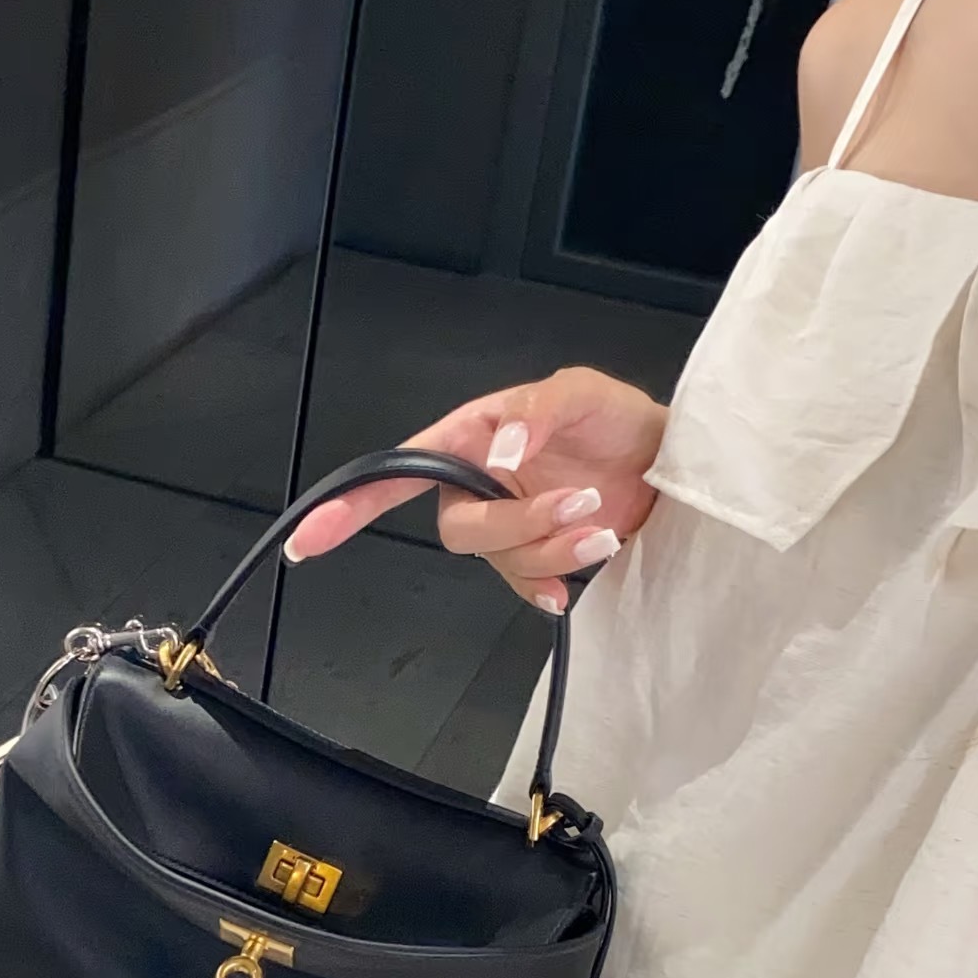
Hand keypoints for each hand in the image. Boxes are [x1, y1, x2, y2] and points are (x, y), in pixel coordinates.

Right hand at [286, 368, 666, 611]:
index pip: (396, 472)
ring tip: (603, 525)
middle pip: (458, 530)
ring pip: (497, 561)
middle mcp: (477, 485)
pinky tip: (576, 576)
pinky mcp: (535, 558)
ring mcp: (505, 526)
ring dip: (553, 549)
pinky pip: (523, 585)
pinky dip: (549, 585)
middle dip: (520, 525)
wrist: (668, 464)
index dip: (349, 505)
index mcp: (470, 437)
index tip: (310, 537)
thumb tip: (496, 454)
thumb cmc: (618, 419)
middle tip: (583, 504)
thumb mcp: (580, 392)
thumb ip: (536, 413)